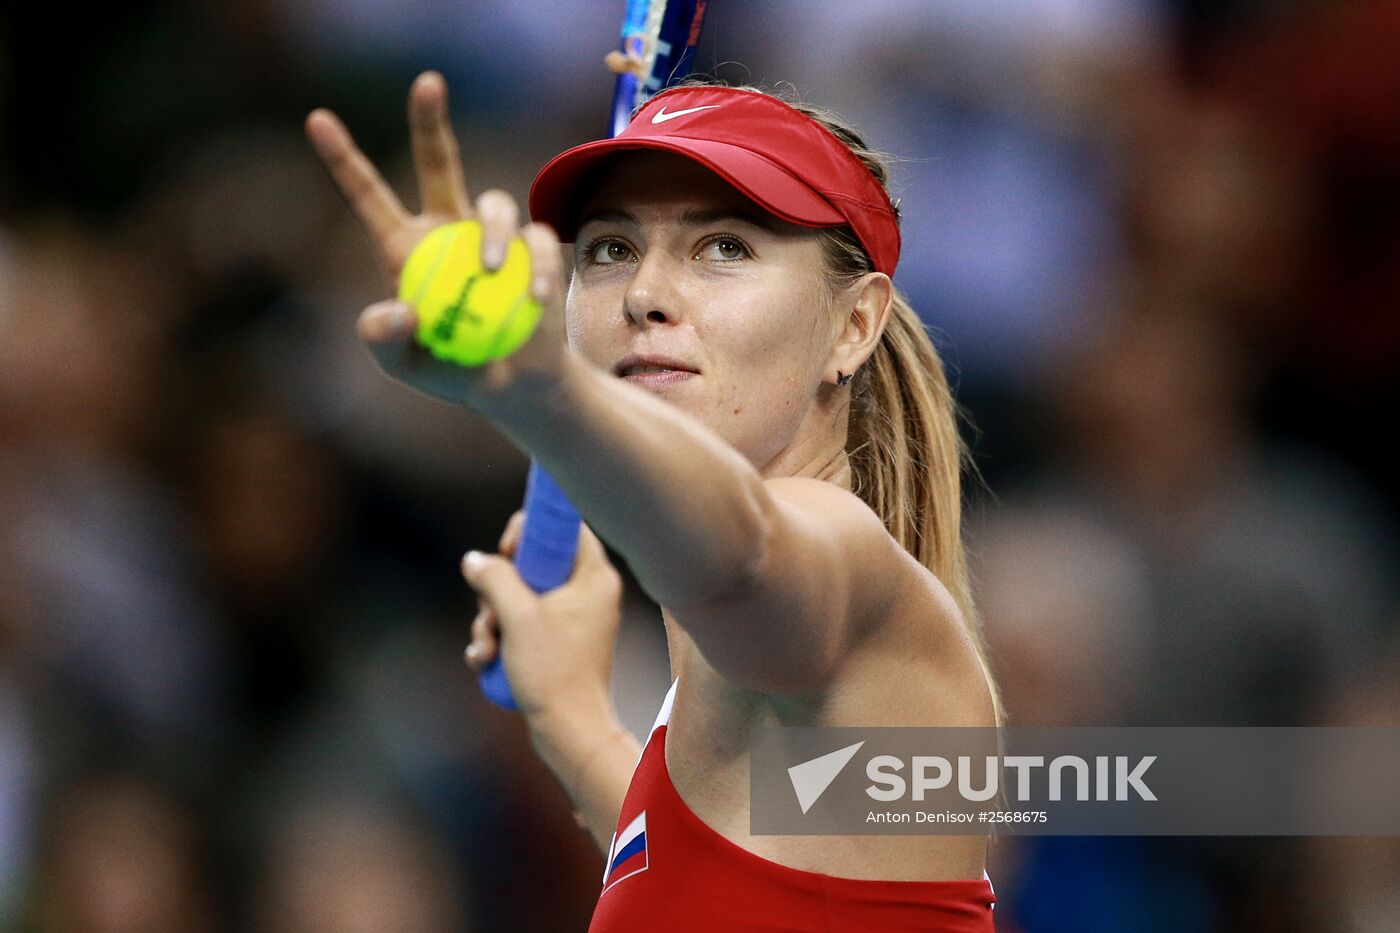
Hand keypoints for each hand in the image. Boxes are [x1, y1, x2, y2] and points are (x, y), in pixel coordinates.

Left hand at [304, 71, 567, 406]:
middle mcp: (448, 227)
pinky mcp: (536, 251)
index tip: (316, 118)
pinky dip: (538, 269)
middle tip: (426, 83)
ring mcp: (496, 236)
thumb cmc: (449, 367)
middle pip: (438, 163)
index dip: (342, 158)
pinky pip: (538, 242)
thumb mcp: (403, 364)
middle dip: (430, 122)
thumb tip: (399, 308)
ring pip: (494, 205)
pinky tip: (535, 301)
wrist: (513, 383)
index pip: (368, 196)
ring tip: (491, 270)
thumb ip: (383, 342)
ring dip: (494, 233)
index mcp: (405, 245)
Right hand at [462, 510, 624, 721]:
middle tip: (491, 611)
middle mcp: (589, 592)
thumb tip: (474, 560)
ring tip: (486, 647)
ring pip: (521, 597)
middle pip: (533, 563)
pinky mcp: (560, 642)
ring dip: (493, 619)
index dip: (529, 531)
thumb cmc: (553, 672)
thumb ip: (494, 578)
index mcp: (594, 576)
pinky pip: (524, 624)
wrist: (570, 731)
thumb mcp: (517, 616)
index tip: (506, 552)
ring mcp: (575, 619)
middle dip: (498, 589)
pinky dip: (501, 638)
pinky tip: (484, 660)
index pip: (565, 527)